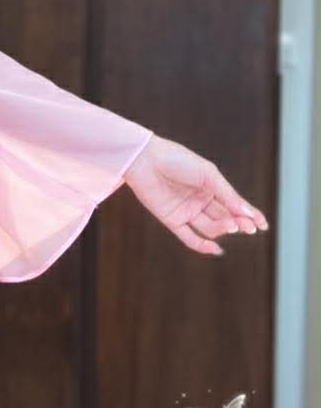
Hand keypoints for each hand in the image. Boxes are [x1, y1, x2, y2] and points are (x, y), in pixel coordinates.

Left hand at [122, 136, 267, 255]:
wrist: (146, 159)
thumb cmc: (178, 160)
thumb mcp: (208, 175)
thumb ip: (227, 194)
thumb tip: (247, 213)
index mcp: (212, 186)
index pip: (234, 204)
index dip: (249, 215)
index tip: (262, 224)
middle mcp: (200, 200)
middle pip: (224, 217)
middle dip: (238, 223)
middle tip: (248, 227)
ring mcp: (187, 211)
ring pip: (210, 227)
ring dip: (223, 228)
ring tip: (233, 225)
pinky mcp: (172, 220)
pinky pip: (189, 237)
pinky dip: (202, 245)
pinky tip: (216, 249)